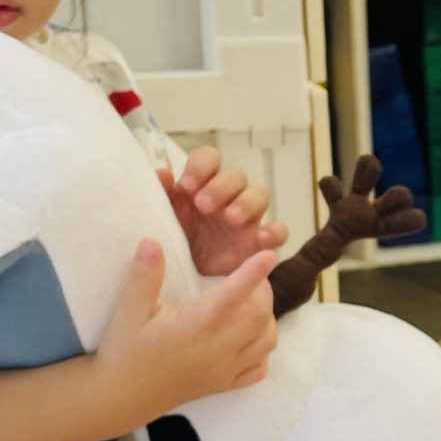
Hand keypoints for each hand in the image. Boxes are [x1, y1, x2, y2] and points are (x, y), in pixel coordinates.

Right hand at [92, 239, 277, 428]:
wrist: (120, 398)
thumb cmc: (124, 352)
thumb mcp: (128, 312)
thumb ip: (143, 277)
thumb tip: (151, 241)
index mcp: (193, 328)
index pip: (233, 296)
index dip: (253, 274)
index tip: (269, 255)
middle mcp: (216, 351)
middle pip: (260, 317)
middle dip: (263, 292)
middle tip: (252, 278)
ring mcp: (224, 372)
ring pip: (266, 342)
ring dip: (266, 318)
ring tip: (251, 303)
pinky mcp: (224, 386)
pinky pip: (259, 369)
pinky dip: (263, 350)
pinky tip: (249, 336)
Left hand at [162, 150, 287, 276]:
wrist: (187, 282)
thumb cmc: (176, 243)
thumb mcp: (163, 219)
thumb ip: (161, 195)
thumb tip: (163, 173)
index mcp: (202, 185)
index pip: (209, 158)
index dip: (201, 166)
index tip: (187, 186)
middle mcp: (227, 196)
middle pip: (236, 175)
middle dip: (221, 186)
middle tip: (203, 205)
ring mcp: (247, 218)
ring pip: (261, 193)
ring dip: (247, 202)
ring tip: (230, 218)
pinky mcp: (260, 242)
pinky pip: (279, 230)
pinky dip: (274, 232)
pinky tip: (260, 238)